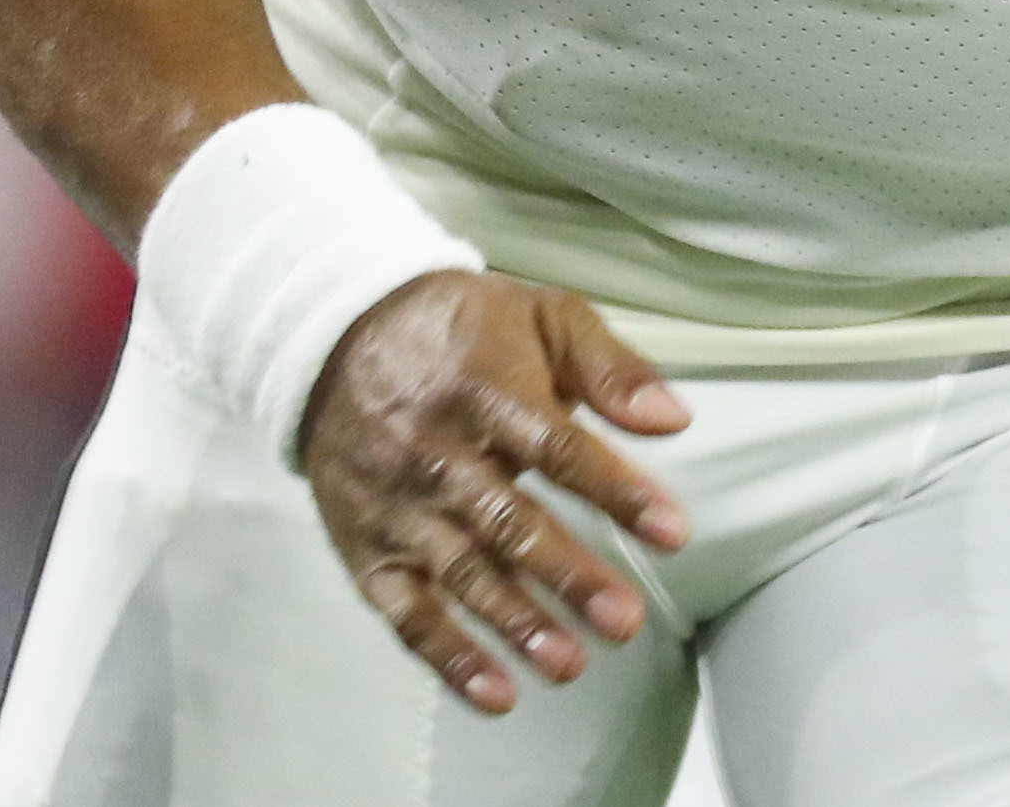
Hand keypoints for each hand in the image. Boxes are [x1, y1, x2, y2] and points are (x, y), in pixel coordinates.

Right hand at [297, 272, 694, 714]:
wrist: (336, 337)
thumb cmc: (464, 330)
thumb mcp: (543, 316)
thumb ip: (610, 367)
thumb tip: (673, 419)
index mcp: (484, 391)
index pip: (557, 449)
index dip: (614, 491)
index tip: (671, 530)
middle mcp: (435, 454)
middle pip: (507, 523)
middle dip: (568, 576)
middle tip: (624, 621)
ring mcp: (397, 507)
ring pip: (459, 574)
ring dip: (516, 624)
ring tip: (570, 664)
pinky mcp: (366, 547)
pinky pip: (404, 611)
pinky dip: (446, 656)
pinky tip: (495, 693)